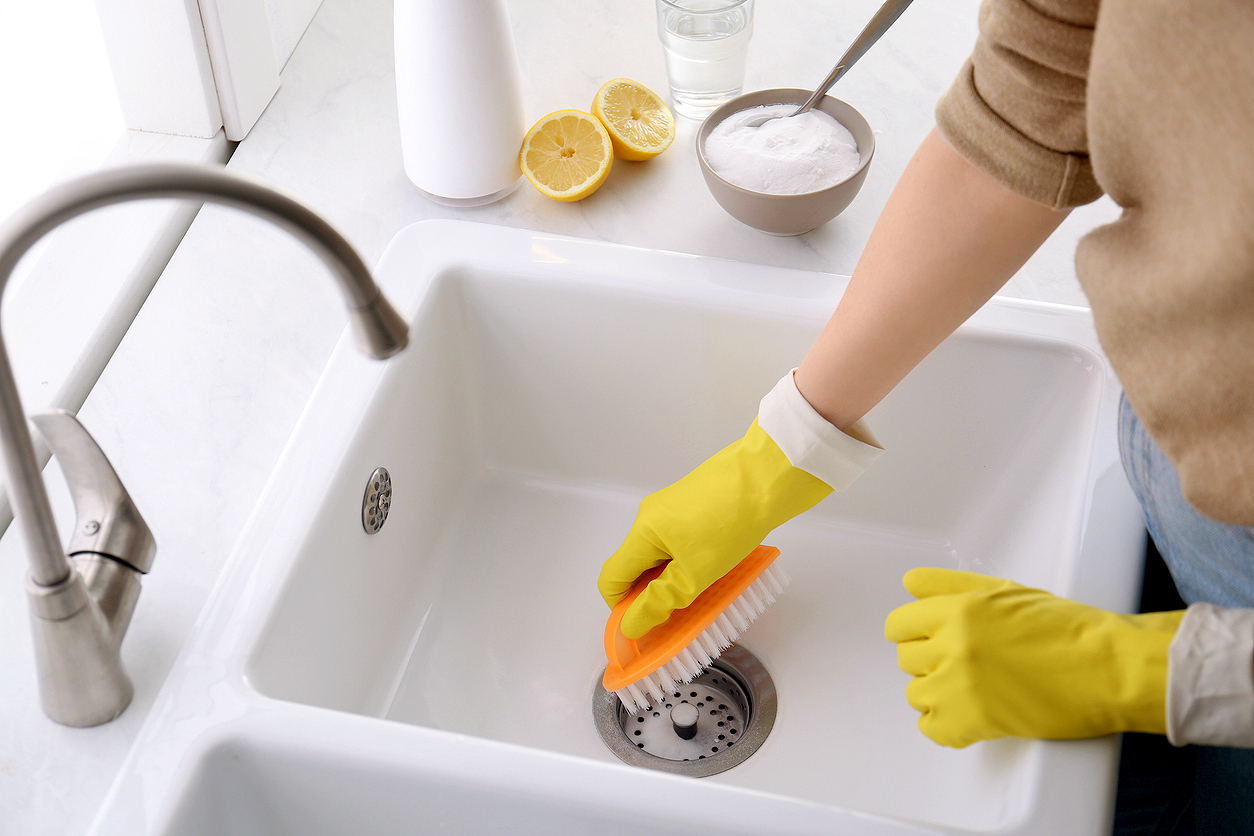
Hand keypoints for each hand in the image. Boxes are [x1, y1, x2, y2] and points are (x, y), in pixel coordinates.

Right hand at [598, 371, 881, 638]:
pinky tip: (718, 569)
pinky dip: (690, 561)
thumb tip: (629, 624)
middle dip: (652, 595)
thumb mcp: (695, 572)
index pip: (611, 578)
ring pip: (661, 555)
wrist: (771, 472)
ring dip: (675, 579)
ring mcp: (675, 508)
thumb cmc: (731, 521)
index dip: (622, 608)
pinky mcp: (697, 504)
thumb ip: (660, 601)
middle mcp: (651, 517)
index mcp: (643, 532)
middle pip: (636, 566)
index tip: (648, 627)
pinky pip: (681, 542)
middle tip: (683, 616)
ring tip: (706, 594)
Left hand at [885, 568, 1183, 747]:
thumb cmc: (1067, 628)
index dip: (914, 632)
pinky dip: (948, 726)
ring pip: (916, 694)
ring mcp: (960, 686)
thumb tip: (911, 583)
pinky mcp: (975, 722)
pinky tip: (970, 715)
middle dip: (930, 660)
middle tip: (963, 663)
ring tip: (972, 689)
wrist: (1108, 668)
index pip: (899, 625)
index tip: (929, 640)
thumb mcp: (1005, 591)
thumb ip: (950, 585)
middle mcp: (953, 646)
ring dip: (938, 693)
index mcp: (958, 611)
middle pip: (906, 660)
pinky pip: (932, 729)